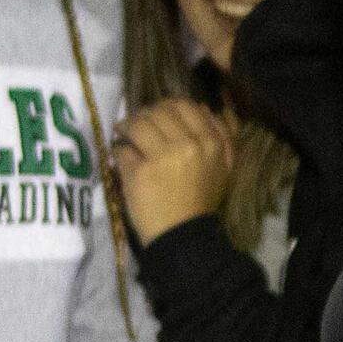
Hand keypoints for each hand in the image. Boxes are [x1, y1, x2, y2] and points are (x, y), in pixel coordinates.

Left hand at [110, 99, 236, 237]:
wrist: (183, 236)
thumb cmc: (202, 202)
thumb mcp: (223, 168)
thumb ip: (221, 137)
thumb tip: (203, 107)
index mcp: (210, 142)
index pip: (185, 106)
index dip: (168, 107)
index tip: (159, 116)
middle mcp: (187, 144)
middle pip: (159, 112)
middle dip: (145, 114)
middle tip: (138, 124)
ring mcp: (162, 157)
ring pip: (138, 124)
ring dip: (127, 126)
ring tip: (124, 133)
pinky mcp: (139, 172)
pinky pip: (123, 148)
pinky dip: (119, 149)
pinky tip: (121, 154)